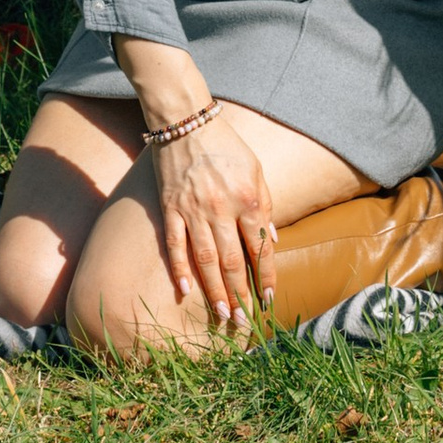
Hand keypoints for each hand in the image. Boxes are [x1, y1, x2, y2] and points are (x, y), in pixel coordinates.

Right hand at [147, 107, 277, 327]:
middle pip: (234, 262)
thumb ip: (266, 206)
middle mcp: (222, 209)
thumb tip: (272, 241)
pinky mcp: (171, 208)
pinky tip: (186, 292)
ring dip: (216, 292)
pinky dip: (180, 270)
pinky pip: (176, 245)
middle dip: (241, 295)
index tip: (269, 300)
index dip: (266, 277)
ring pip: (207, 261)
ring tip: (222, 315)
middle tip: (244, 321)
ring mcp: (194, 211)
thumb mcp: (257, 171)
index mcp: (249, 200)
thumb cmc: (226, 146)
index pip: (260, 248)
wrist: (186, 121)